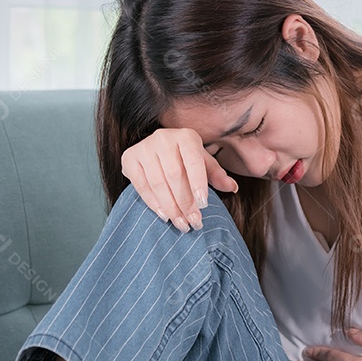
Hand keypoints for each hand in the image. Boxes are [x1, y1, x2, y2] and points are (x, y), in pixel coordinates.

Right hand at [120, 128, 238, 232]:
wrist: (156, 150)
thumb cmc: (185, 159)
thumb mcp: (203, 163)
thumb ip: (216, 175)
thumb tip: (232, 187)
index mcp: (185, 136)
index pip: (193, 161)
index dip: (198, 183)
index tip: (204, 205)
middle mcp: (163, 137)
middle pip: (175, 175)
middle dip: (185, 202)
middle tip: (194, 222)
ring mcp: (144, 147)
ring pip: (158, 182)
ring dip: (170, 207)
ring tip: (181, 224)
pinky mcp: (129, 159)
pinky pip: (141, 185)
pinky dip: (153, 203)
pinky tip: (164, 215)